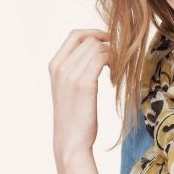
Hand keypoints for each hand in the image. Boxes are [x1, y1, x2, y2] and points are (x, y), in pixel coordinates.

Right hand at [49, 28, 110, 159]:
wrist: (71, 140)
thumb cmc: (75, 116)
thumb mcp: (70, 88)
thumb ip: (77, 69)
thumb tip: (97, 53)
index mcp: (55, 65)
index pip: (75, 35)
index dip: (95, 33)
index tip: (110, 41)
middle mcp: (60, 67)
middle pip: (90, 40)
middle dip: (108, 45)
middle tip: (118, 60)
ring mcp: (70, 74)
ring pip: (98, 48)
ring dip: (113, 55)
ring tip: (117, 70)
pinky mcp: (84, 84)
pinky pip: (103, 59)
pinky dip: (115, 63)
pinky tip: (116, 76)